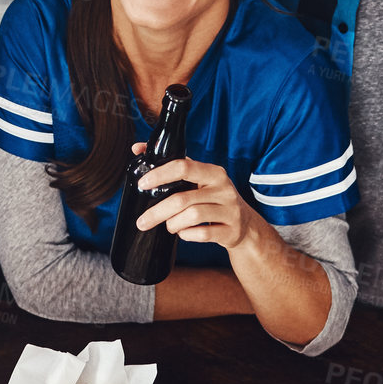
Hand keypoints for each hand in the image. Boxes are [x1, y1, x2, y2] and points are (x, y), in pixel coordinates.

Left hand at [131, 147, 265, 251]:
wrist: (244, 224)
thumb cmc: (214, 198)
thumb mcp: (199, 179)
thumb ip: (172, 164)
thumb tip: (137, 148)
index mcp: (213, 172)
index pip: (183, 167)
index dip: (160, 174)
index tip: (142, 184)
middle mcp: (223, 189)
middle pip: (182, 199)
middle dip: (158, 212)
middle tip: (142, 221)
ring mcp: (229, 210)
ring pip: (191, 217)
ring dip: (173, 223)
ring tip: (169, 225)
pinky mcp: (231, 230)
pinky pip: (202, 234)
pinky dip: (187, 235)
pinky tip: (184, 232)